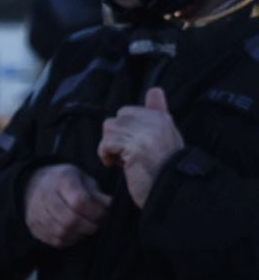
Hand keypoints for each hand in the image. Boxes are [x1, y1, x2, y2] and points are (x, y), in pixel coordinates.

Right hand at [24, 163, 109, 248]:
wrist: (35, 184)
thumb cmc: (67, 182)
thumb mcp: (84, 180)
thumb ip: (97, 194)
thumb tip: (111, 206)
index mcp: (61, 179)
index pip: (79, 202)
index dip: (96, 212)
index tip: (104, 213)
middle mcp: (44, 195)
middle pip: (70, 220)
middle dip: (89, 225)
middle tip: (96, 224)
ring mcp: (36, 212)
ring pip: (62, 232)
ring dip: (80, 234)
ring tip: (86, 228)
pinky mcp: (34, 226)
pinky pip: (55, 240)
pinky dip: (70, 239)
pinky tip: (75, 232)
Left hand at [100, 87, 184, 207]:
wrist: (173, 189)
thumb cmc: (164, 167)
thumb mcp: (164, 136)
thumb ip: (157, 112)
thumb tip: (154, 90)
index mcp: (162, 117)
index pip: (127, 111)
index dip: (123, 130)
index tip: (133, 147)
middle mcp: (155, 121)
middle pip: (115, 120)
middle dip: (114, 139)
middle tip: (126, 156)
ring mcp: (146, 133)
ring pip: (109, 129)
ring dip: (110, 147)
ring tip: (123, 161)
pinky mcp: (135, 148)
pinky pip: (107, 143)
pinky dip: (106, 155)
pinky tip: (117, 165)